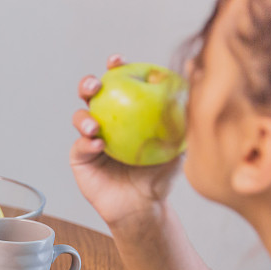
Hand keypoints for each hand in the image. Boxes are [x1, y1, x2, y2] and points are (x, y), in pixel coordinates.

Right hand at [71, 54, 180, 230]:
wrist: (144, 207)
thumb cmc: (161, 174)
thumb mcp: (177, 141)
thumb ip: (183, 110)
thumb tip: (191, 72)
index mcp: (125, 112)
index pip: (119, 84)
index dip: (115, 68)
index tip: (116, 61)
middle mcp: (105, 121)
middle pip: (90, 95)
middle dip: (88, 84)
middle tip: (95, 85)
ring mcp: (90, 139)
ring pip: (79, 118)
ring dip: (83, 118)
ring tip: (95, 126)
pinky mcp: (80, 158)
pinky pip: (80, 146)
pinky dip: (86, 143)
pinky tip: (98, 144)